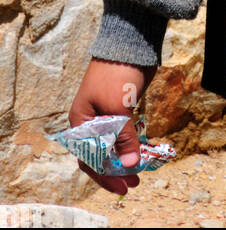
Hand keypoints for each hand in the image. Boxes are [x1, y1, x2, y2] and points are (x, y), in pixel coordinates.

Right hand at [67, 58, 158, 195]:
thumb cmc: (118, 74)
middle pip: (99, 155)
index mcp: (81, 122)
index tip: (122, 187)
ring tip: (138, 175)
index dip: (105, 175)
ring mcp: (104, 115)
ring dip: (123, 161)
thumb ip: (124, 138)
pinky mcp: (119, 109)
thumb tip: (131, 166)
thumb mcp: (119, 109)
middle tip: (133, 185)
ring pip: (111, 146)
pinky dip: (128, 147)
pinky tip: (139, 155)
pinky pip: (121, 135)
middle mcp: (89, 122)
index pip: (89, 158)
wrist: (130, 43)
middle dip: (115, 172)